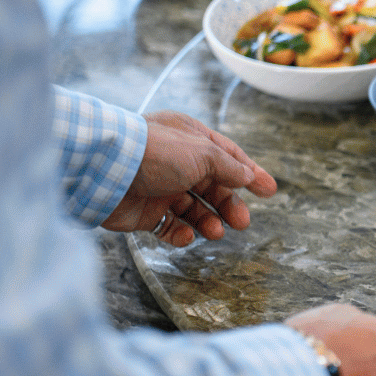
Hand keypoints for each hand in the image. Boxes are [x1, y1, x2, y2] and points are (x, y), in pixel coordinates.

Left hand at [103, 111, 276, 245]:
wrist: (106, 170)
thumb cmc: (156, 152)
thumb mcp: (203, 153)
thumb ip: (228, 167)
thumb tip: (247, 176)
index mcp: (190, 139)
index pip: (227, 156)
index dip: (249, 173)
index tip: (269, 191)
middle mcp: (176, 162)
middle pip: (212, 187)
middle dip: (229, 205)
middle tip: (242, 222)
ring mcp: (159, 187)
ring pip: (193, 209)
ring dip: (208, 221)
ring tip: (215, 231)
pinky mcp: (144, 212)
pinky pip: (169, 227)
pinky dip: (180, 234)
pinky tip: (187, 236)